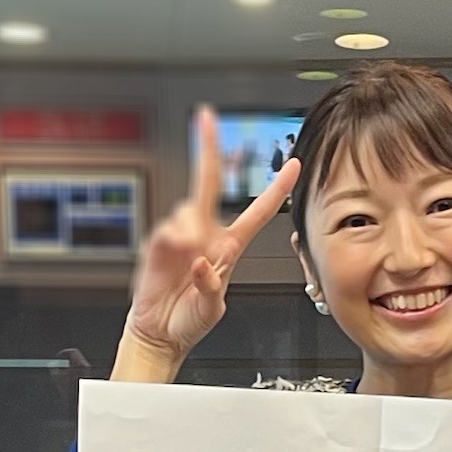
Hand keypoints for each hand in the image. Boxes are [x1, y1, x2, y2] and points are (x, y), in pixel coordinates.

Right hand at [115, 106, 297, 384]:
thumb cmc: (190, 321)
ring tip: (189, 261)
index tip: (293, 165)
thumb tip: (200, 261)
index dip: (277, 189)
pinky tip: (175, 256)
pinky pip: (167, 230)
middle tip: (205, 118)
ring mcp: (180, 235)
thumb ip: (211, 286)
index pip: (258, 212)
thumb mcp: (212, 310)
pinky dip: (173, 242)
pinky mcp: (158, 243)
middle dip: (209, 149)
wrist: (161, 333)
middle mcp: (204, 234)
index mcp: (229, 247)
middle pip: (209, 183)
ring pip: (188, 209)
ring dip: (191, 229)